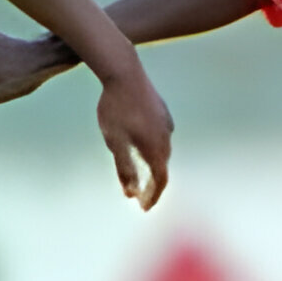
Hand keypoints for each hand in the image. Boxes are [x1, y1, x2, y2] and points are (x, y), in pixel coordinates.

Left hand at [96, 65, 172, 209]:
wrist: (124, 72)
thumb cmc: (116, 108)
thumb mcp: (115, 142)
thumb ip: (124, 168)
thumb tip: (131, 193)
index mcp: (156, 148)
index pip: (159, 180)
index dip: (152, 196)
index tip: (144, 208)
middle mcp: (166, 137)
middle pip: (162, 167)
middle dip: (151, 184)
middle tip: (139, 196)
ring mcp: (165, 122)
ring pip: (161, 151)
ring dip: (152, 165)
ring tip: (140, 173)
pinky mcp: (162, 110)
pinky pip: (160, 136)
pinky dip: (152, 148)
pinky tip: (141, 145)